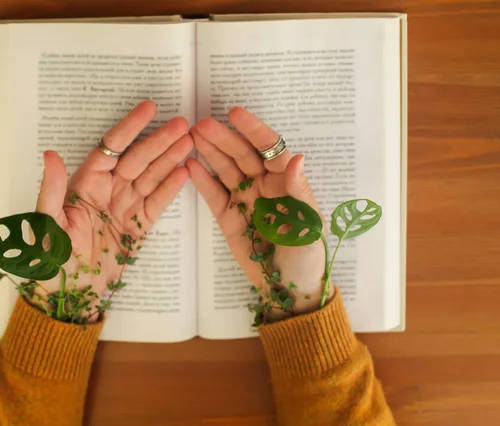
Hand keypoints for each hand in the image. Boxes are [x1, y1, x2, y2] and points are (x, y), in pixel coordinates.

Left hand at [35, 100, 192, 318]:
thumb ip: (52, 190)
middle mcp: (108, 191)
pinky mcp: (139, 227)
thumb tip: (50, 154)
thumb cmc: (51, 260)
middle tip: (183, 124)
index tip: (149, 108)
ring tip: (190, 142)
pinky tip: (185, 172)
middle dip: (160, 141)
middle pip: (137, 159)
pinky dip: (171, 188)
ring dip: (171, 159)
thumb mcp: (46, 224)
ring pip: (151, 177)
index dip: (130, 128)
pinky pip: (157, 203)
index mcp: (84, 184)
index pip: (111, 149)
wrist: (69, 294)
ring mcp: (125, 208)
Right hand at [186, 107, 332, 315]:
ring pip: (225, 169)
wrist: (288, 289)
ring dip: (209, 151)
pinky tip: (189, 165)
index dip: (253, 130)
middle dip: (223, 138)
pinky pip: (213, 194)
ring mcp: (243, 199)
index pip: (270, 148)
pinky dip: (201, 179)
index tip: (235, 114)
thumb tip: (296, 157)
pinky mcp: (227, 216)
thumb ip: (299, 191)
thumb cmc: (307, 256)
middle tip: (201, 125)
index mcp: (286, 182)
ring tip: (191, 136)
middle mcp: (263, 185)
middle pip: (242, 155)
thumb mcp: (309, 225)